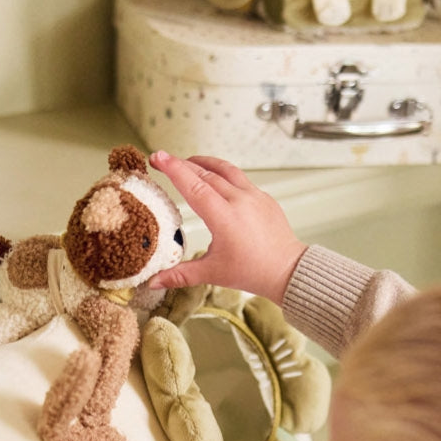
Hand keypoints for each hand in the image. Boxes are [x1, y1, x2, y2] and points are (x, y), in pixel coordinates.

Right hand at [147, 151, 306, 304]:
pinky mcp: (264, 198)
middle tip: (164, 159)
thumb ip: (180, 274)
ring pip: (225, 170)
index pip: (194, 186)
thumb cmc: (252, 272)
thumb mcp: (212, 273)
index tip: (159, 157)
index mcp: (224, 217)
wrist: (287, 270)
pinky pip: (240, 178)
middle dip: (182, 164)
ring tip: (189, 162)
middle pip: (205, 174)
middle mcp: (239, 201)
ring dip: (204, 163)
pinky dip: (223, 174)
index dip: (174, 170)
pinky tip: (216, 178)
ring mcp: (254, 196)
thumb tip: (154, 282)